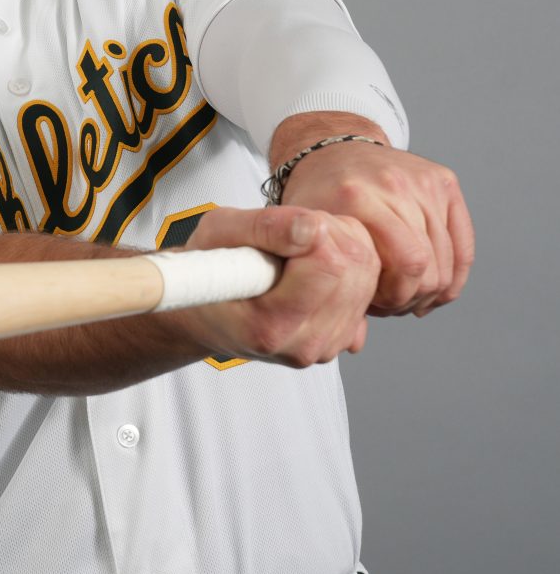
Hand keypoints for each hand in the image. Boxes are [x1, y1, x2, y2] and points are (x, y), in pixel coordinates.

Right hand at [173, 206, 378, 367]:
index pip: (328, 263)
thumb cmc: (204, 270)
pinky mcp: (340, 339)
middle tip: (291, 231)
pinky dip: (348, 264)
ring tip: (298, 246)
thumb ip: (263, 227)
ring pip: (368, 274)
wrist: (203, 310)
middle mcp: (302, 344)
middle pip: (355, 266)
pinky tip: (312, 266)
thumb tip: (312, 228)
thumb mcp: (217, 233)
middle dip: (330, 232)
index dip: (310, 229)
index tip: (281, 227)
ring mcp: (325, 346)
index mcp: (269, 326)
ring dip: (341, 244)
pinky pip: (369, 287)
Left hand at [273, 131, 473, 316]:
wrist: (327, 147)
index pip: (403, 265)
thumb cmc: (313, 198)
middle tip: (391, 306)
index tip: (373, 305)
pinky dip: (454, 274)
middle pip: (428, 266)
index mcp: (356, 198)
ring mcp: (422, 182)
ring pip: (448, 259)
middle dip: (411, 297)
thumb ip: (321, 286)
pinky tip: (436, 289)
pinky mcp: (442, 181)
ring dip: (432, 290)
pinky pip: (463, 242)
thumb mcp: (304, 237)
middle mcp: (393, 186)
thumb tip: (352, 342)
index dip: (393, 298)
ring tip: (406, 296)